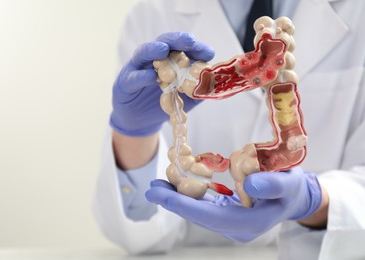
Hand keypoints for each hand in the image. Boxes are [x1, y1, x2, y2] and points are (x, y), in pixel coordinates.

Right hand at [110, 32, 214, 136]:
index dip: (196, 48)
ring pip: (144, 54)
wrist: (141, 121)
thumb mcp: (185, 99)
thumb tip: (215, 85)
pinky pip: (133, 77)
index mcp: (171, 61)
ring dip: (153, 50)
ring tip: (163, 49)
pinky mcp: (125, 82)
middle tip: (189, 41)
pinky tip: (149, 76)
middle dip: (177, 41)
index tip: (208, 53)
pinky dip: (141, 76)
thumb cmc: (163, 104)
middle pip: (165, 43)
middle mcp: (154, 60)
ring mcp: (138, 68)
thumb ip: (197, 91)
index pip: (184, 48)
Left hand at [145, 167, 322, 242]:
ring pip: (199, 211)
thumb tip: (249, 184)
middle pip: (200, 215)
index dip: (186, 206)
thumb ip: (273, 185)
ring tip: (158, 185)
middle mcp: (236, 228)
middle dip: (175, 202)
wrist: (295, 197)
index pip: (211, 216)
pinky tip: (176, 185)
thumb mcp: (289, 184)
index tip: (164, 196)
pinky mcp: (227, 213)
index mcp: (249, 224)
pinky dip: (189, 195)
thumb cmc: (292, 189)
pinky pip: (204, 205)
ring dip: (178, 198)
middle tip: (152, 189)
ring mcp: (230, 222)